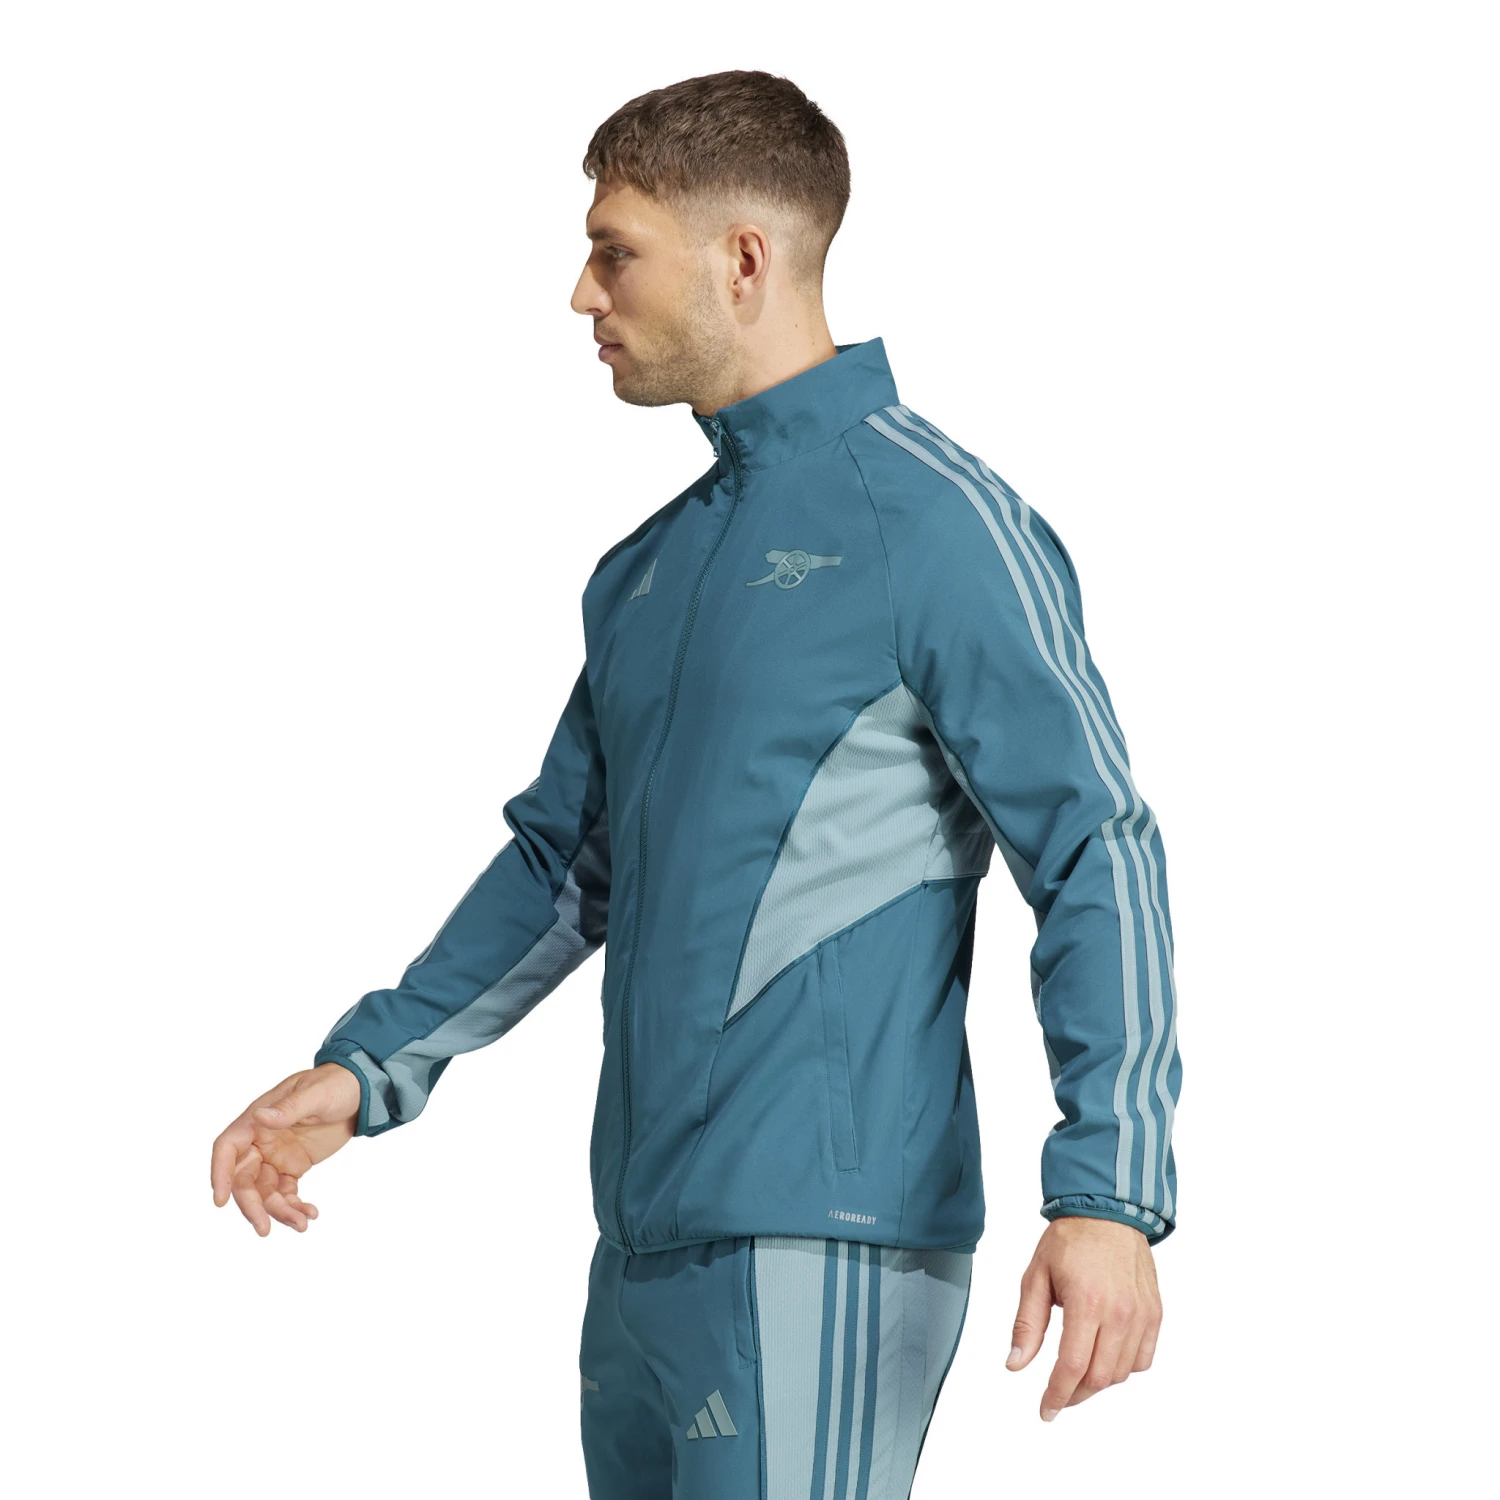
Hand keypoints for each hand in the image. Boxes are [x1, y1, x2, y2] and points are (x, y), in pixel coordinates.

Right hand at [210, 1062, 360, 1235]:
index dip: (219, 1173)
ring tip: (302, 1223)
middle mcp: (261, 1141)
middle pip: (244, 1179)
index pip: (228, 1148)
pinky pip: (286, 1193)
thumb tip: (260, 1116)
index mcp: (257, 1119)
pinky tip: (310, 1214)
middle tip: (264, 1228)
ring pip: (266, 1192)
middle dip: (252, 1205)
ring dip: (279, 1211)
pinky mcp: (293, 1167)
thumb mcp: (315, 1093)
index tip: (220, 1201)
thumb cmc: (334, 1084)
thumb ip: (288, 1108)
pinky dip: (294, 1206)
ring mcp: (276, 1156)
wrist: (360, 1092)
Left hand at [1005, 1216, 1161, 1420]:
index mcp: (1087, 1302)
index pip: (1073, 1367)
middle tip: (1057, 1396)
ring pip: (1121, 1372)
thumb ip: (1027, 1324)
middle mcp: (1120, 1312)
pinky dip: (1124, 1368)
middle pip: (1099, 1377)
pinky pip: (1143, 1359)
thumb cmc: (1070, 1240)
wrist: (1107, 1212)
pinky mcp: (1155, 1313)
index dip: (1057, 1395)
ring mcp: (1142, 1314)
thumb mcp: (1036, 1276)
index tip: (1046, 1410)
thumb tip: (1015, 1364)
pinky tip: (1105, 1359)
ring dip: (1097, 1383)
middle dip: (1074, 1394)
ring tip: (1077, 1376)